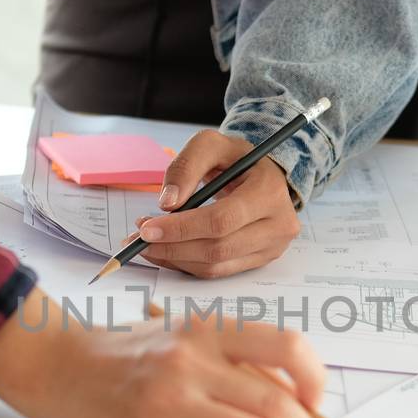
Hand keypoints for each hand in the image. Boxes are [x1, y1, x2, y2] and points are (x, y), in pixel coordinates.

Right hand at [0, 289, 341, 417]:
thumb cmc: (125, 354)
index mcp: (208, 330)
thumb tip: (293, 402)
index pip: (286, 346)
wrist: (56, 365)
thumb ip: (233, 361)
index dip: (315, 380)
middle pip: (277, 403)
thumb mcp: (183, 336)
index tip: (320, 407)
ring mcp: (169, 402)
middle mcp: (192, 361)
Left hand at [135, 130, 298, 277]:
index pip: (221, 220)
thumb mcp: (211, 145)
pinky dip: (187, 264)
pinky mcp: (261, 260)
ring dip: (175, 259)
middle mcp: (278, 225)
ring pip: (216, 266)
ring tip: (147, 244)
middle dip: (172, 246)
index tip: (146, 228)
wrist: (263, 174)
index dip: (181, 228)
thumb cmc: (236, 159)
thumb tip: (167, 203)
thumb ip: (186, 166)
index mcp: (269, 192)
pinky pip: (219, 271)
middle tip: (139, 238)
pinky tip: (167, 251)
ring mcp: (273, 247)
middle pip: (217, 248)